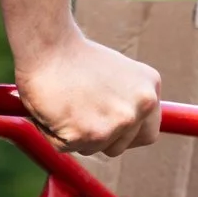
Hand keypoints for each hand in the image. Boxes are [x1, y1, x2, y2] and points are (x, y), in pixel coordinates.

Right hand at [13, 26, 161, 156]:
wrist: (47, 47)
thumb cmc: (73, 57)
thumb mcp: (115, 73)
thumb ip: (125, 100)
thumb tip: (125, 125)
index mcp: (149, 90)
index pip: (148, 133)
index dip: (126, 136)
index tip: (109, 131)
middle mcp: (140, 107)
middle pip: (121, 146)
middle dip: (99, 139)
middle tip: (79, 115)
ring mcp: (117, 123)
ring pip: (94, 149)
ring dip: (76, 136)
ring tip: (66, 105)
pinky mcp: (89, 135)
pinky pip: (68, 147)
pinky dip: (55, 134)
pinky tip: (54, 108)